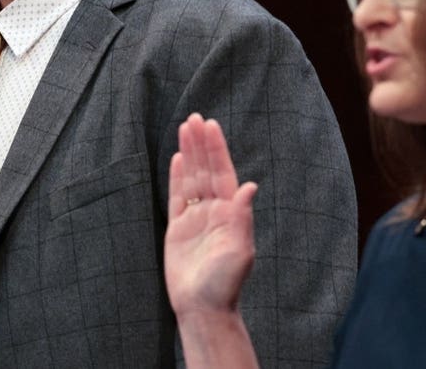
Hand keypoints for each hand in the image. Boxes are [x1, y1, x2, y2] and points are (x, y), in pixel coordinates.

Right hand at [164, 113, 257, 320]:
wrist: (203, 307)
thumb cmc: (225, 283)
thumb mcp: (239, 250)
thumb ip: (242, 217)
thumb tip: (249, 186)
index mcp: (230, 212)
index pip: (222, 173)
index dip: (217, 149)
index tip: (210, 125)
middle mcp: (214, 211)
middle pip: (206, 170)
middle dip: (201, 144)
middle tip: (194, 118)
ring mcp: (195, 218)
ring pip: (191, 178)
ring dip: (189, 154)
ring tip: (184, 129)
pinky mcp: (178, 229)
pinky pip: (176, 197)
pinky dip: (176, 177)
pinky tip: (176, 160)